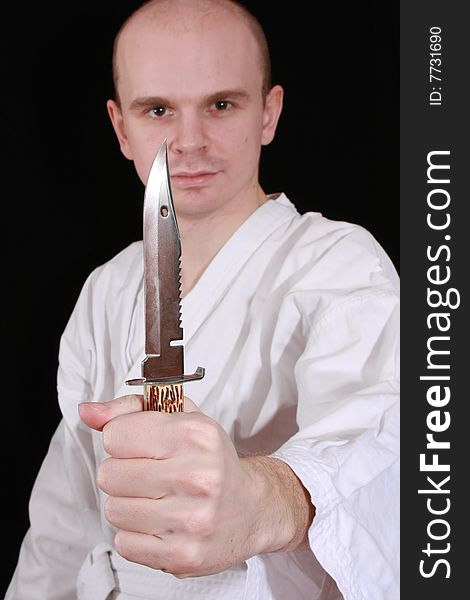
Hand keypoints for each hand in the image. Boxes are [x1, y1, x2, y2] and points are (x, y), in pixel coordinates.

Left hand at [79, 395, 312, 576]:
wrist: (253, 508)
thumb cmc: (213, 461)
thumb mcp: (181, 420)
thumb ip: (131, 410)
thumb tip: (88, 412)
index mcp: (195, 434)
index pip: (115, 434)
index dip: (122, 439)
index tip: (140, 444)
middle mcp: (196, 475)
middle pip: (109, 474)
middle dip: (122, 472)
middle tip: (149, 474)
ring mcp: (190, 519)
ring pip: (113, 509)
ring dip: (128, 504)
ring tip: (157, 499)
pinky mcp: (182, 555)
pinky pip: (124, 542)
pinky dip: (136, 533)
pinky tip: (161, 522)